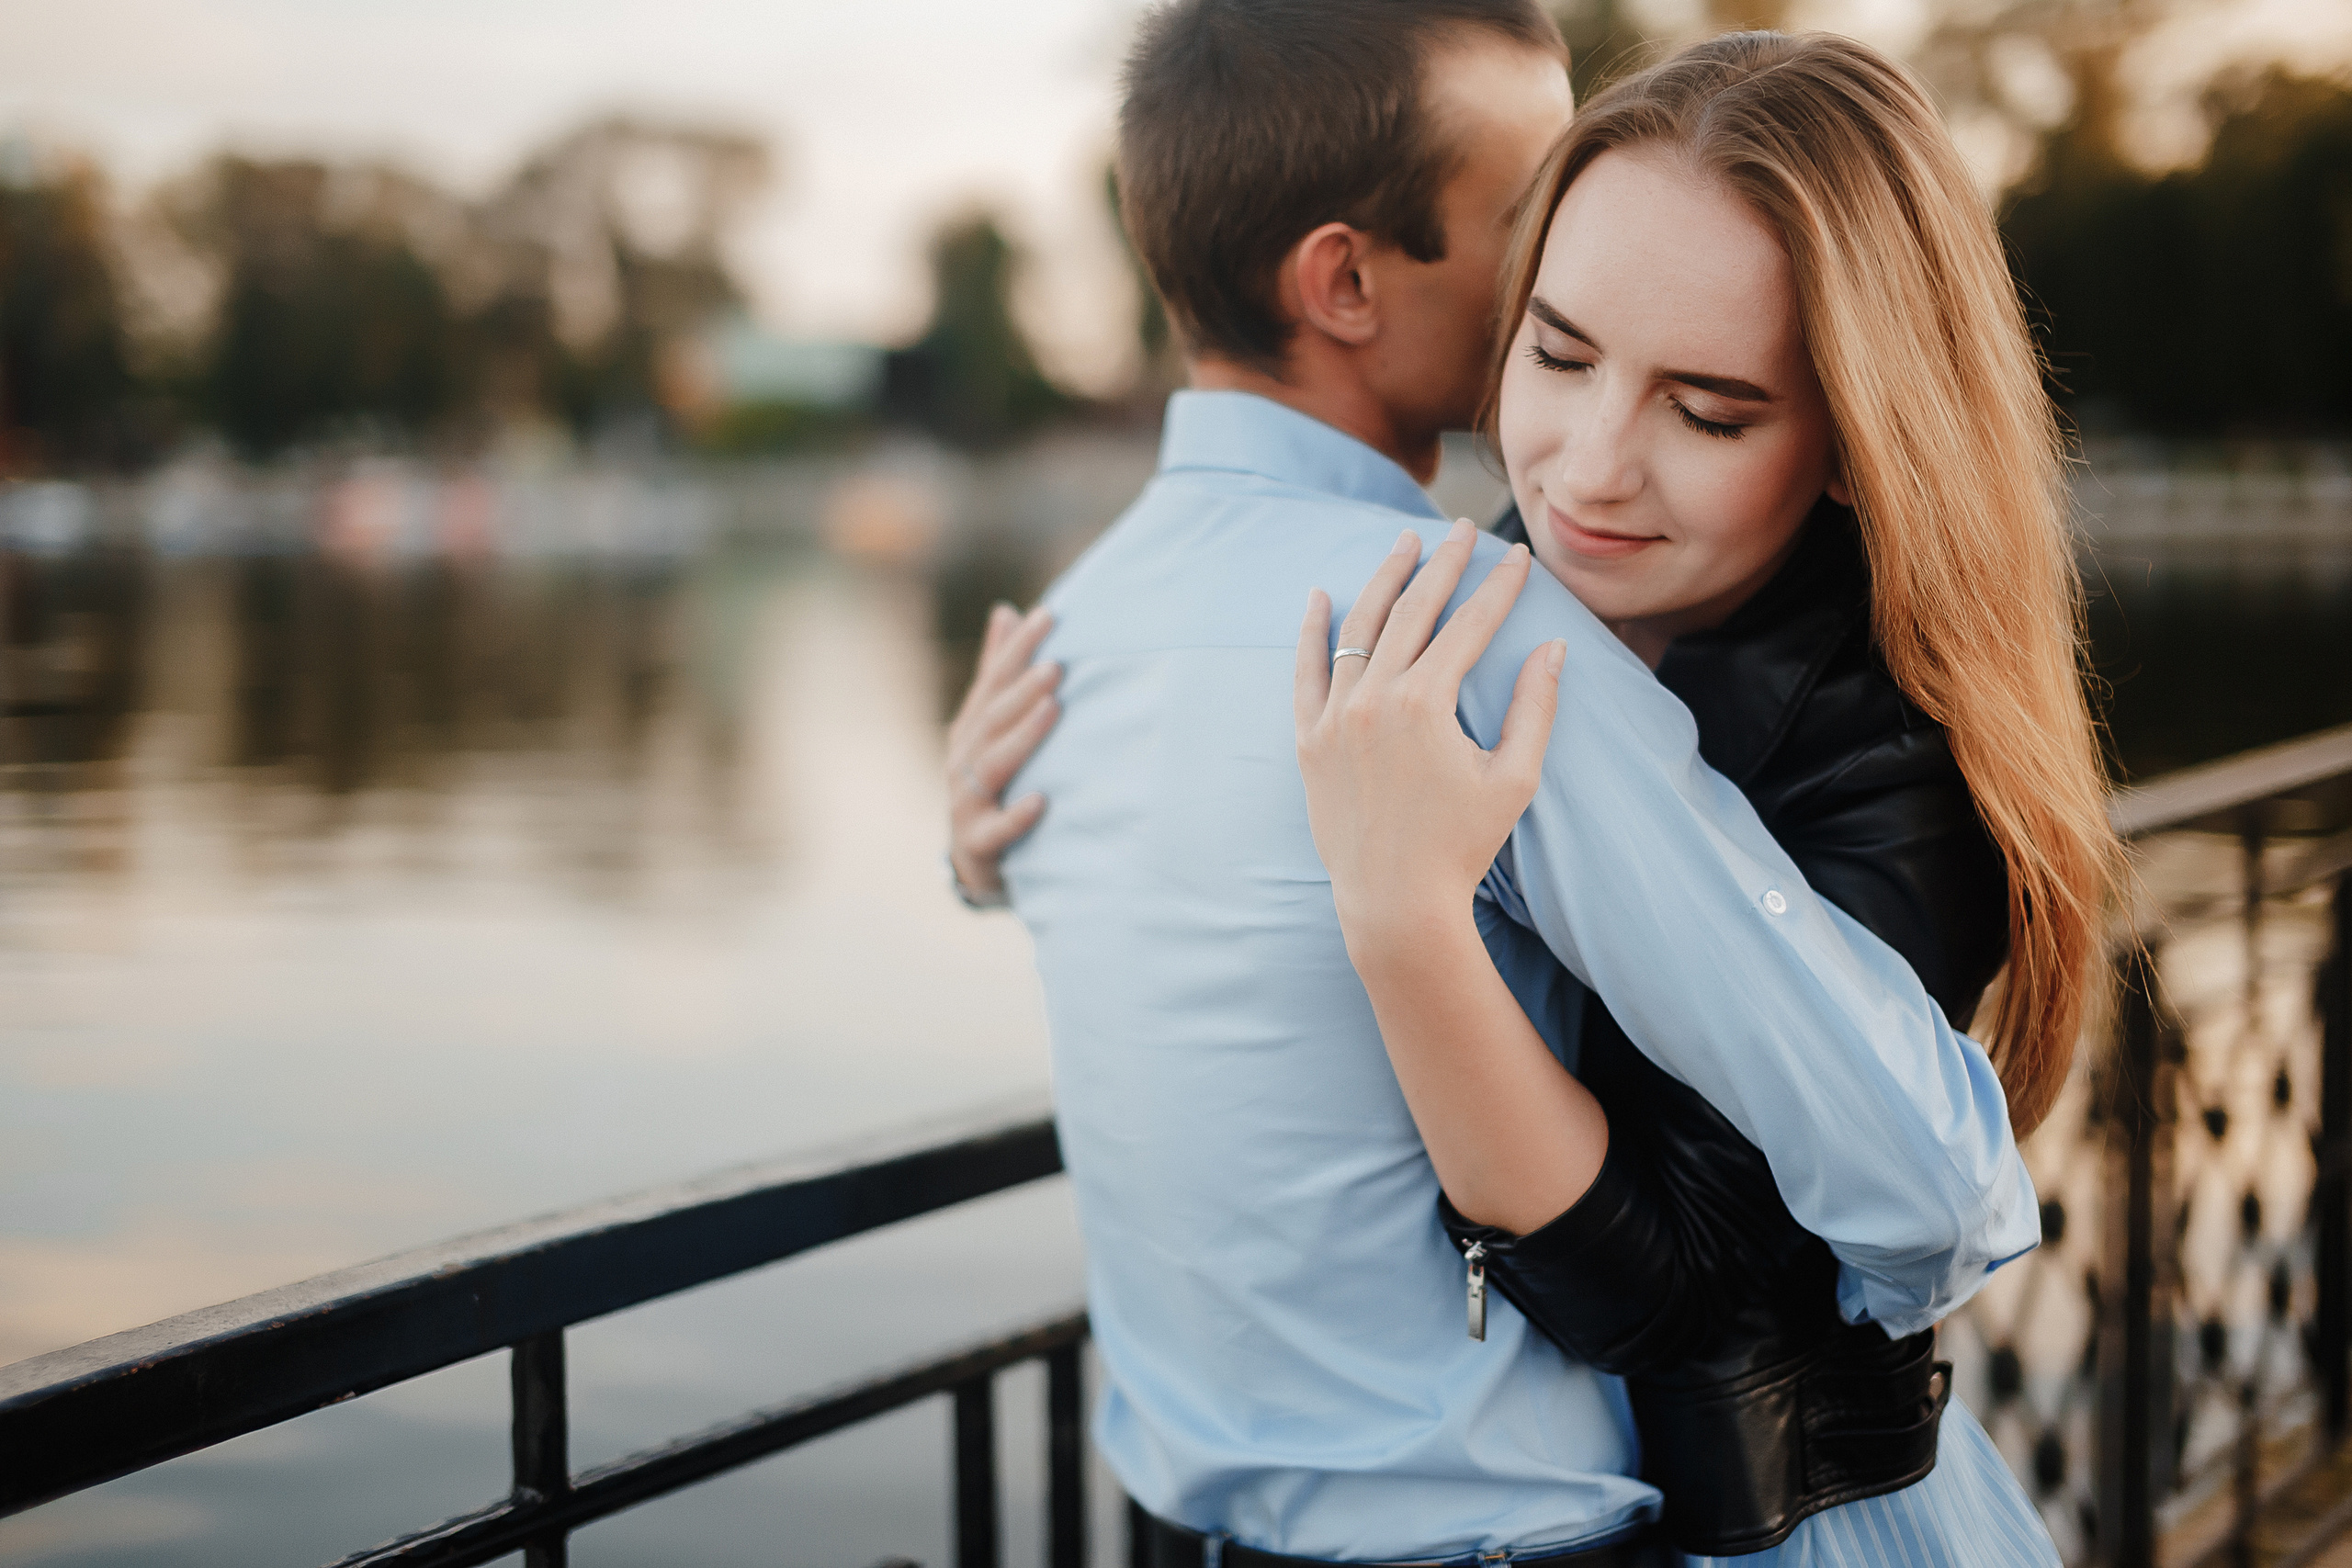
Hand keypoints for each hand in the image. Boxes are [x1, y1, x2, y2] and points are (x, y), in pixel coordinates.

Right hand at [947, 602, 1058, 904]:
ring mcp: (967, 800)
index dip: (1018, 647)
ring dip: (1023, 736)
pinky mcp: (978, 841)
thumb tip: (1006, 610)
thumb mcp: (990, 726)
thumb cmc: (992, 782)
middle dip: (1022, 688)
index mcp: (971, 726)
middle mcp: (964, 758)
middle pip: (993, 718)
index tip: (1048, 614)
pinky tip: (1042, 800)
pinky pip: (997, 829)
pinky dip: (1017, 815)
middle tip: (1057, 664)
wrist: (973, 859)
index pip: (994, 679)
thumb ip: (996, 673)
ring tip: (1053, 708)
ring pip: (994, 765)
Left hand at [1293, 519, 1565, 948]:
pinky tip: (1320, 595)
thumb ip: (1535, 708)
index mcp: (1426, 703)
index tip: (1518, 556)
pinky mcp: (1309, 739)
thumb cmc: (1462, 844)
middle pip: (1413, 611)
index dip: (1498, 587)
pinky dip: (1311, 630)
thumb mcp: (1513, 778)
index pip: (1469, 625)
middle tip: (1463, 530)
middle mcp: (1374, 698)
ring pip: (1359, 628)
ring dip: (1385, 580)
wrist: (1394, 901)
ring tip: (1405, 544)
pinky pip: (1306, 671)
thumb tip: (1553, 648)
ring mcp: (1335, 716)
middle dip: (1444, 565)